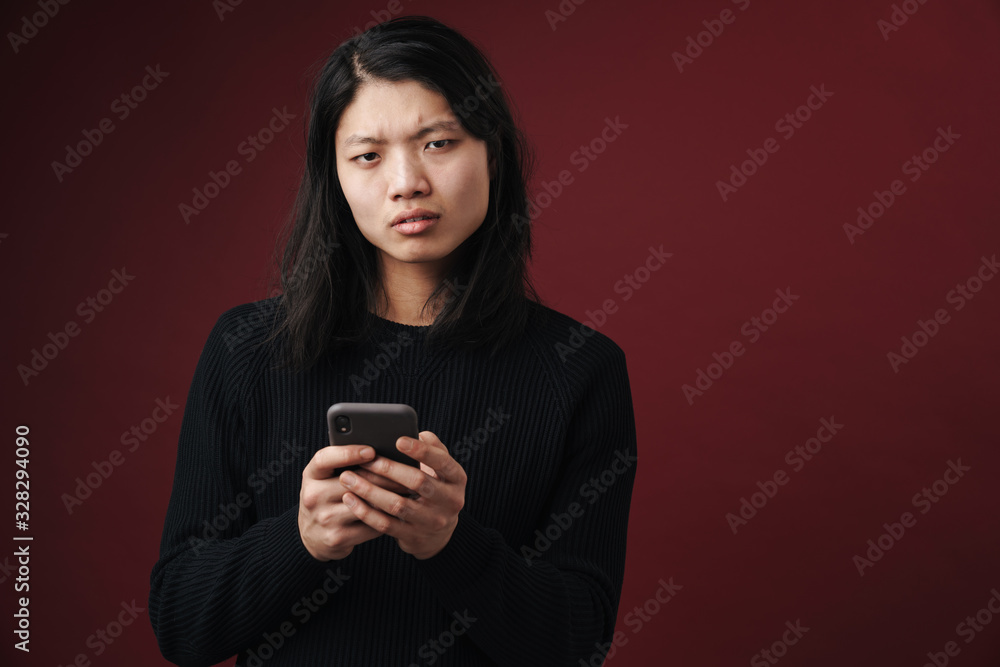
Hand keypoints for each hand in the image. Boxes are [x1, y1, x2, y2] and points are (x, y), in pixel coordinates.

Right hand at [297, 444, 413, 560]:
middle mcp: (313, 496)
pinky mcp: (337, 537)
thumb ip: (342, 463)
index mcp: (311, 475)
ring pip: (366, 504)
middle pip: (354, 481)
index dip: (348, 453)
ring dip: (389, 498)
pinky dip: (386, 518)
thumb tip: (377, 452)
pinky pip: (370, 525)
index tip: (371, 450)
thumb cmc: (325, 497)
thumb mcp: (324, 477)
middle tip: (406, 471)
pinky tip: (397, 512)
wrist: (311, 536)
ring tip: (407, 490)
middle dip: (384, 476)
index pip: (325, 459)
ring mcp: (325, 518)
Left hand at [338, 431, 466, 559]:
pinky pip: (386, 525)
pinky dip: (366, 512)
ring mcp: (431, 522)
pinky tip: (351, 499)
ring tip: (348, 478)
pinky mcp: (413, 537)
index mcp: (457, 479)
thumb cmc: (435, 489)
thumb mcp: (442, 470)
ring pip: (397, 505)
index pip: (442, 462)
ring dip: (370, 490)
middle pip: (417, 482)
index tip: (398, 440)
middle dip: (388, 469)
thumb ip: (434, 449)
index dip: (421, 451)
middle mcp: (449, 501)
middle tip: (365, 460)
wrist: (438, 534)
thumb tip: (419, 434)